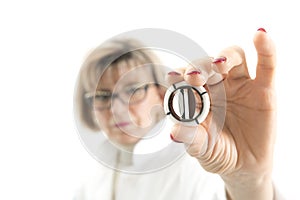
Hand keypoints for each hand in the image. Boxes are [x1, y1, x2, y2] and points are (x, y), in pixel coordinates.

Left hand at [167, 29, 275, 199]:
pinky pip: (266, 65)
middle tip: (194, 77)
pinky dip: (265, 49)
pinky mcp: (262, 88)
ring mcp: (239, 84)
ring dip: (224, 57)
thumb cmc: (218, 153)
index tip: (172, 78)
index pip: (185, 79)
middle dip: (199, 67)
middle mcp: (215, 86)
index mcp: (196, 95)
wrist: (244, 166)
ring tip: (219, 65)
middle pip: (206, 65)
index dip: (178, 75)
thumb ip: (190, 138)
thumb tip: (174, 131)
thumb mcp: (202, 149)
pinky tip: (260, 36)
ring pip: (233, 58)